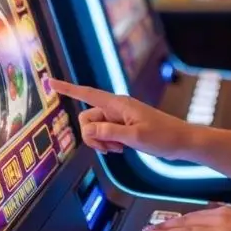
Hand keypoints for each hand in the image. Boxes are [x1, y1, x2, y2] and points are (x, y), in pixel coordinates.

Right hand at [50, 79, 191, 158]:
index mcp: (119, 104)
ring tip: (120, 148)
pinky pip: (103, 135)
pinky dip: (107, 144)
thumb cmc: (163, 137)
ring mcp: (118, 118)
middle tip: (112, 148)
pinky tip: (121, 149)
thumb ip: (110, 133)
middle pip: (87, 120)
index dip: (67, 88)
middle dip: (93, 137)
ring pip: (94, 130)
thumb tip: (88, 129)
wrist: (181, 142)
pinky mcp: (122, 127)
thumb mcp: (135, 137)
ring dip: (101, 142)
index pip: (87, 93)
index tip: (49, 81)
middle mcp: (116, 108)